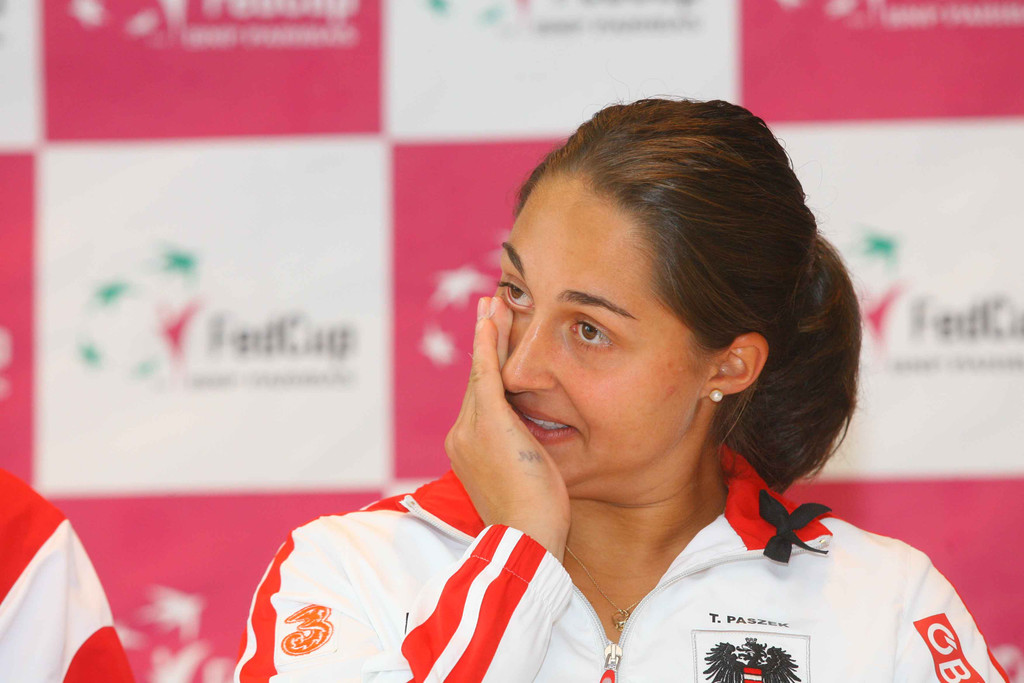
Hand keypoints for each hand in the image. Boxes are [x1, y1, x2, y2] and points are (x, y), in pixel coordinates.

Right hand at [444, 296, 569, 560]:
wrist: (526, 541)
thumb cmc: (536, 522)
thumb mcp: (527, 481)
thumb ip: (524, 454)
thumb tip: (533, 444)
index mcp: (469, 450)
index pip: (482, 399)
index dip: (489, 366)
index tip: (494, 340)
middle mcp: (462, 436)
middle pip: (479, 379)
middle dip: (486, 341)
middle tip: (491, 306)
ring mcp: (471, 430)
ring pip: (482, 372)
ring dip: (489, 333)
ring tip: (495, 303)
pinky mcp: (489, 425)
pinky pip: (486, 375)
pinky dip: (487, 345)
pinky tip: (490, 319)